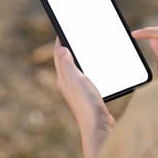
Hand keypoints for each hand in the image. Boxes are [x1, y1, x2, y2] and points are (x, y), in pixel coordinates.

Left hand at [53, 38, 114, 157]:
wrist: (99, 128)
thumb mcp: (77, 81)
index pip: (59, 55)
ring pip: (77, 69)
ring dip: (79, 58)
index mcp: (64, 79)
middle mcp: (68, 85)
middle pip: (66, 61)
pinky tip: (98, 69)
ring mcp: (78, 91)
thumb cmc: (87, 105)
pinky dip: (90, 69)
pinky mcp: (88, 97)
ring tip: (85, 48)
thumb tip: (60, 48)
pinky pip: (86, 77)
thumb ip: (68, 65)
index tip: (62, 28)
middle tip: (74, 35)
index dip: (60, 41)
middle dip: (69, 48)